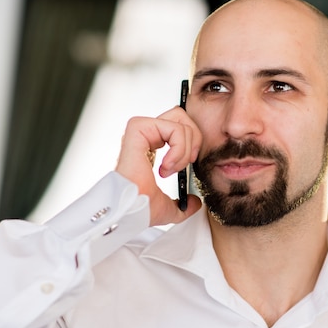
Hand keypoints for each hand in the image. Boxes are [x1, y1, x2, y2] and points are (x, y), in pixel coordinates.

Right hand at [115, 107, 202, 224]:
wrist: (132, 211)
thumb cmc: (141, 208)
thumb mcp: (170, 208)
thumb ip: (183, 205)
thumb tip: (195, 202)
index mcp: (149, 149)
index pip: (178, 127)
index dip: (192, 142)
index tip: (187, 165)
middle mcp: (144, 137)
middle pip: (181, 116)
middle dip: (194, 139)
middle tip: (186, 162)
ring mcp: (140, 131)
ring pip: (179, 120)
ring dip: (184, 148)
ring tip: (171, 168)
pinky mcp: (138, 129)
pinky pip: (173, 128)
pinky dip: (178, 148)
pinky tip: (166, 167)